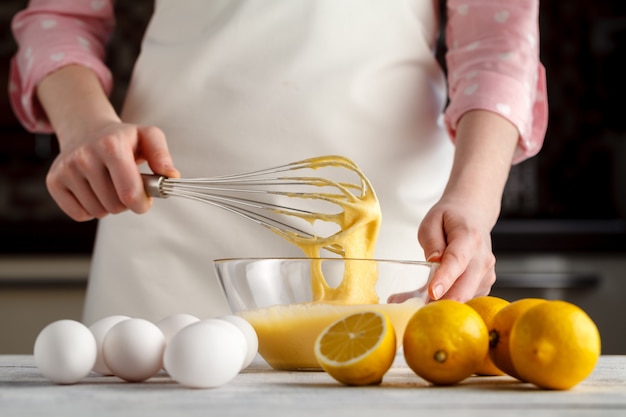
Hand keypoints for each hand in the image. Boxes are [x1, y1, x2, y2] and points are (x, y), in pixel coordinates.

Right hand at [46, 121, 178, 220]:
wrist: (87, 130)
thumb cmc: (123, 139)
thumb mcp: (148, 137)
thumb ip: (162, 155)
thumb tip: (171, 176)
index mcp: (111, 146)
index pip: (129, 192)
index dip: (142, 204)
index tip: (144, 200)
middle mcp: (85, 156)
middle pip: (114, 205)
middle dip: (126, 203)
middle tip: (126, 187)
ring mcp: (66, 169)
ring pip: (98, 212)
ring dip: (109, 206)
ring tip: (110, 186)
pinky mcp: (54, 182)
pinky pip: (79, 214)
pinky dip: (91, 210)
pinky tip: (94, 191)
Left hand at [418, 196, 496, 301]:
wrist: (474, 215)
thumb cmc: (450, 219)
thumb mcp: (432, 221)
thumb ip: (431, 241)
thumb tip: (433, 261)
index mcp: (469, 238)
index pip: (457, 261)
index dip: (445, 278)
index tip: (433, 292)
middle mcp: (483, 258)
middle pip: (465, 287)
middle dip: (443, 302)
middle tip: (419, 310)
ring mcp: (487, 274)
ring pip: (465, 297)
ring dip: (444, 303)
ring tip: (421, 302)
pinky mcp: (484, 285)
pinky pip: (466, 299)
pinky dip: (450, 301)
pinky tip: (435, 297)